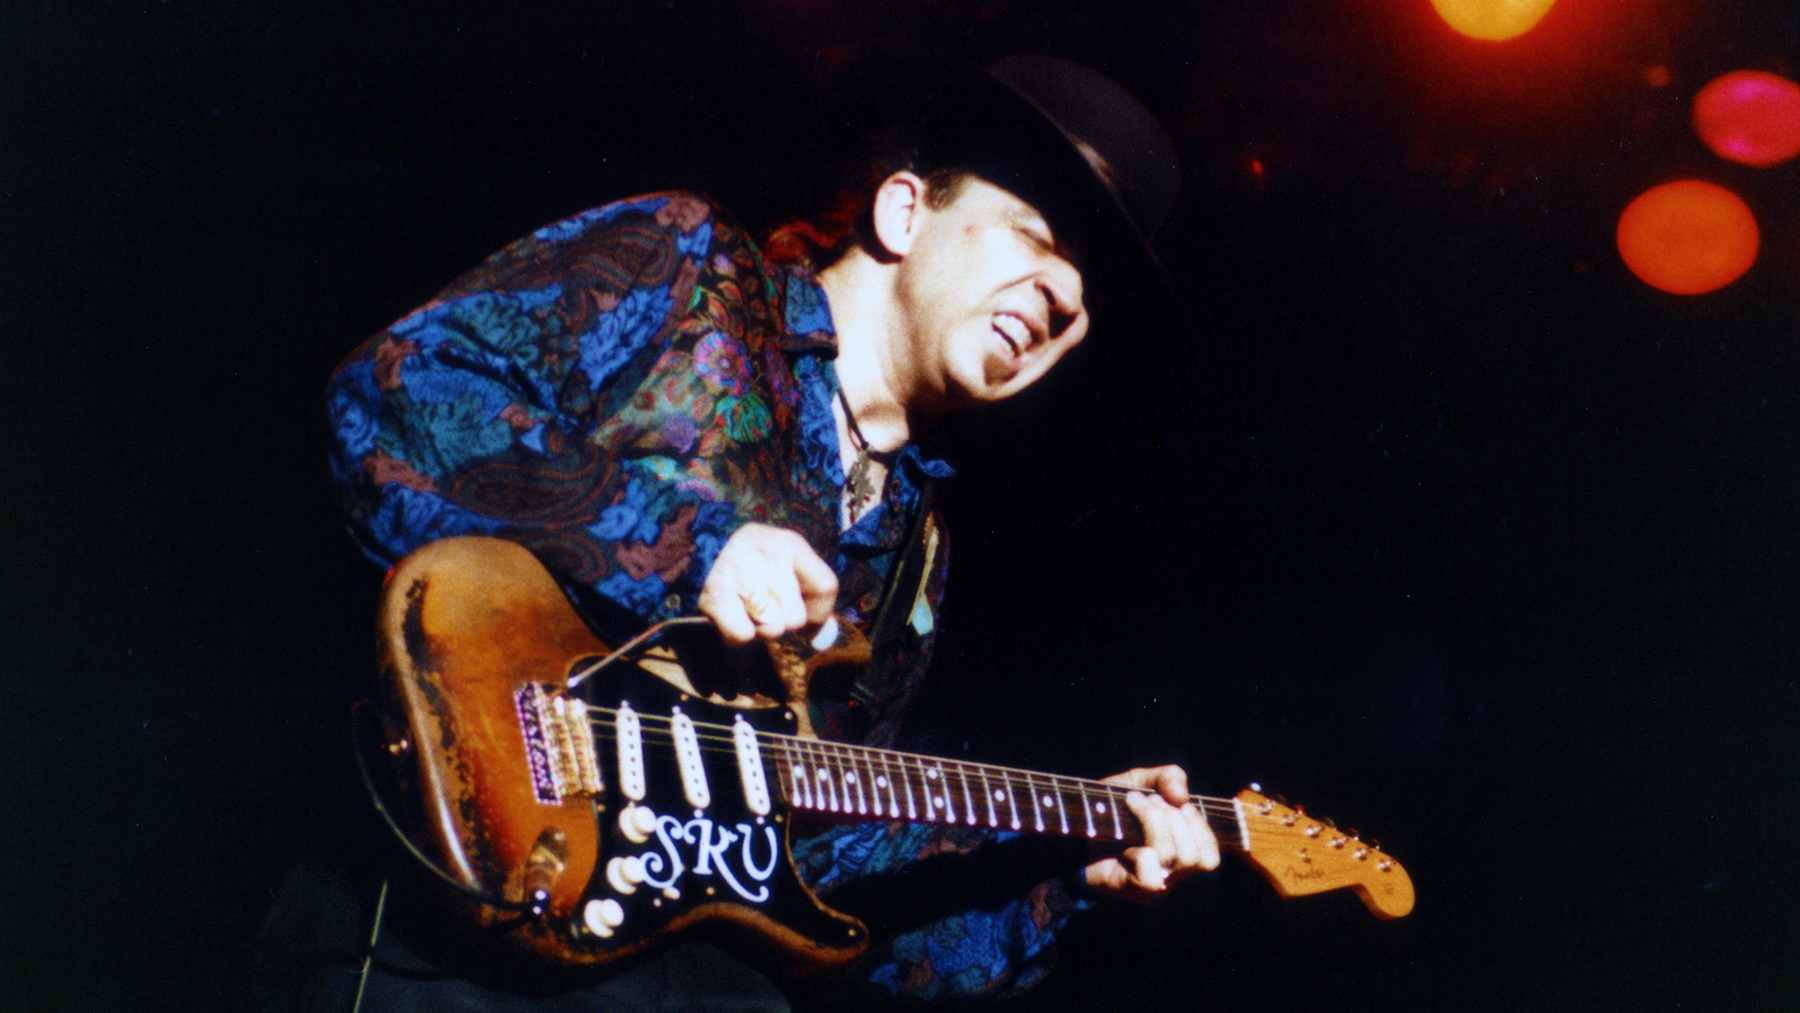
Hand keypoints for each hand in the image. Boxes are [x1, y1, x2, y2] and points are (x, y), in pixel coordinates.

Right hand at [698, 524, 838, 645]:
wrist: (697, 549)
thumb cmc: (752, 564)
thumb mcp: (786, 564)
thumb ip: (812, 596)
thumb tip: (821, 639)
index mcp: (791, 543)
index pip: (825, 586)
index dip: (818, 613)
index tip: (806, 618)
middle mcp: (767, 553)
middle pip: (796, 617)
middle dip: (782, 621)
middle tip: (765, 606)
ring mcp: (740, 573)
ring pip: (772, 629)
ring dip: (760, 629)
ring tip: (747, 608)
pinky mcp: (715, 595)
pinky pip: (743, 636)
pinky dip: (737, 634)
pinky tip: (731, 615)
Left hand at [1083, 765, 1219, 900]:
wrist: (1067, 829)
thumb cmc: (1105, 809)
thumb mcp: (1137, 782)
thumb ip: (1167, 778)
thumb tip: (1183, 796)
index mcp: (1177, 854)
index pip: (1210, 856)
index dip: (1201, 828)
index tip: (1179, 804)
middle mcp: (1169, 875)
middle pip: (1194, 856)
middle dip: (1172, 819)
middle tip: (1147, 801)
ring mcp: (1150, 885)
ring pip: (1174, 860)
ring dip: (1156, 824)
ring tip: (1135, 806)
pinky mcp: (1129, 889)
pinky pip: (1149, 875)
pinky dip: (1140, 852)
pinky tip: (1124, 842)